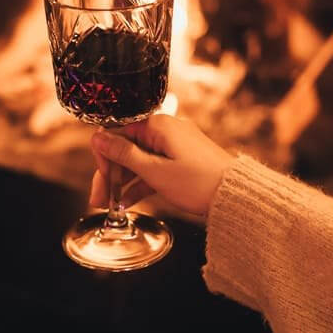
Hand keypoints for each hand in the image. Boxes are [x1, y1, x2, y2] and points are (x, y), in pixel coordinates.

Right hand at [89, 114, 233, 219]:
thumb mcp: (154, 171)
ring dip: (122, 183)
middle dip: (110, 175)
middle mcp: (164, 130)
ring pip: (137, 161)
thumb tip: (97, 138)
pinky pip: (152, 169)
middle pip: (125, 149)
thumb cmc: (198, 182)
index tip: (101, 179)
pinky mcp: (179, 161)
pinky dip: (139, 184)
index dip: (104, 157)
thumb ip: (123, 154)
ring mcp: (172, 146)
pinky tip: (127, 202)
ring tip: (109, 207)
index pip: (116, 133)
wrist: (235, 195)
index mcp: (157, 125)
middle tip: (98, 200)